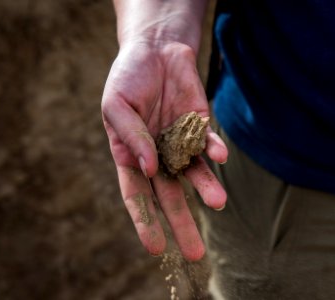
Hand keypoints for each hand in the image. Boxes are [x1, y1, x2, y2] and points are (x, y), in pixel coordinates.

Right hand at [102, 41, 227, 260]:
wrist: (154, 49)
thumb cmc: (127, 78)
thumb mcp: (116, 105)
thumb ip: (130, 137)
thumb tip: (149, 169)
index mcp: (131, 155)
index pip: (137, 195)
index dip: (145, 221)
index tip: (156, 248)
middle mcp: (157, 155)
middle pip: (170, 194)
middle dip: (182, 222)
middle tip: (195, 253)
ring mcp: (180, 142)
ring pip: (194, 172)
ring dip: (207, 187)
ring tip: (218, 203)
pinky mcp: (199, 126)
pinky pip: (207, 142)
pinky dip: (213, 148)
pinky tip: (218, 154)